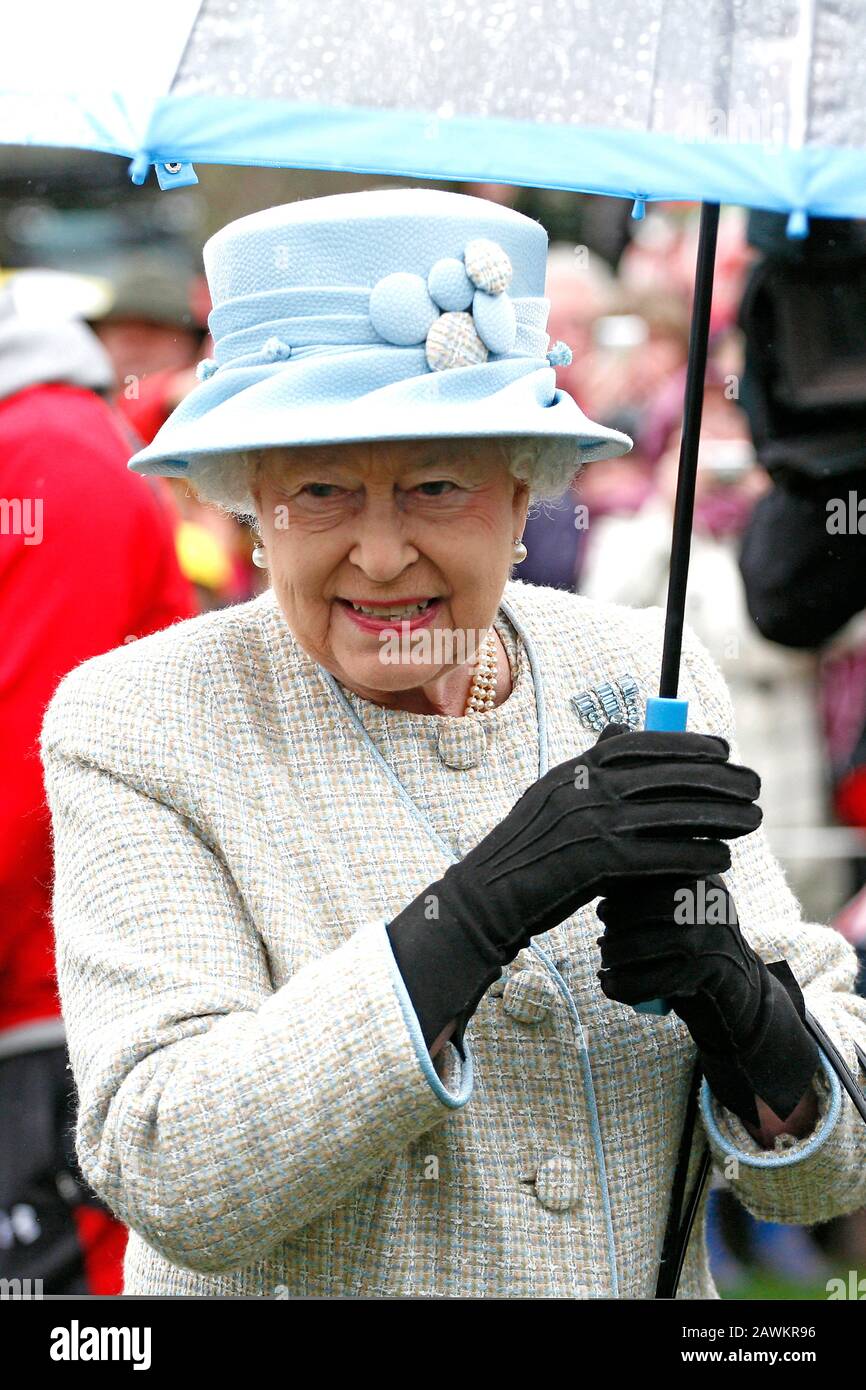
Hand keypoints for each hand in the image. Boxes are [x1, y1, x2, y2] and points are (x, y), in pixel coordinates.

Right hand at [436, 722, 760, 958]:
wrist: (485, 896)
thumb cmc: (525, 852)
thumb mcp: (551, 796)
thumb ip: (589, 767)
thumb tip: (621, 730)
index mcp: (574, 768)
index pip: (641, 742)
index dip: (687, 743)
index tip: (722, 750)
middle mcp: (584, 787)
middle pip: (667, 773)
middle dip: (718, 777)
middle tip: (753, 784)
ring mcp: (591, 823)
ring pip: (673, 812)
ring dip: (720, 814)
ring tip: (752, 819)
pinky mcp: (597, 862)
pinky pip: (662, 854)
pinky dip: (696, 855)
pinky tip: (720, 858)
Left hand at [596, 875, 819, 1127]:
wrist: (740, 991)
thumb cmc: (698, 946)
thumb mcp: (684, 910)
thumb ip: (652, 893)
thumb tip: (598, 890)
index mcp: (701, 877)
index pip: (649, 874)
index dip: (619, 894)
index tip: (603, 912)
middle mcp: (708, 900)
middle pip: (643, 907)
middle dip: (614, 927)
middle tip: (603, 943)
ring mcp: (709, 935)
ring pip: (642, 945)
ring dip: (614, 957)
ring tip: (606, 965)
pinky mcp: (707, 971)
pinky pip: (654, 980)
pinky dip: (625, 986)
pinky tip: (610, 987)